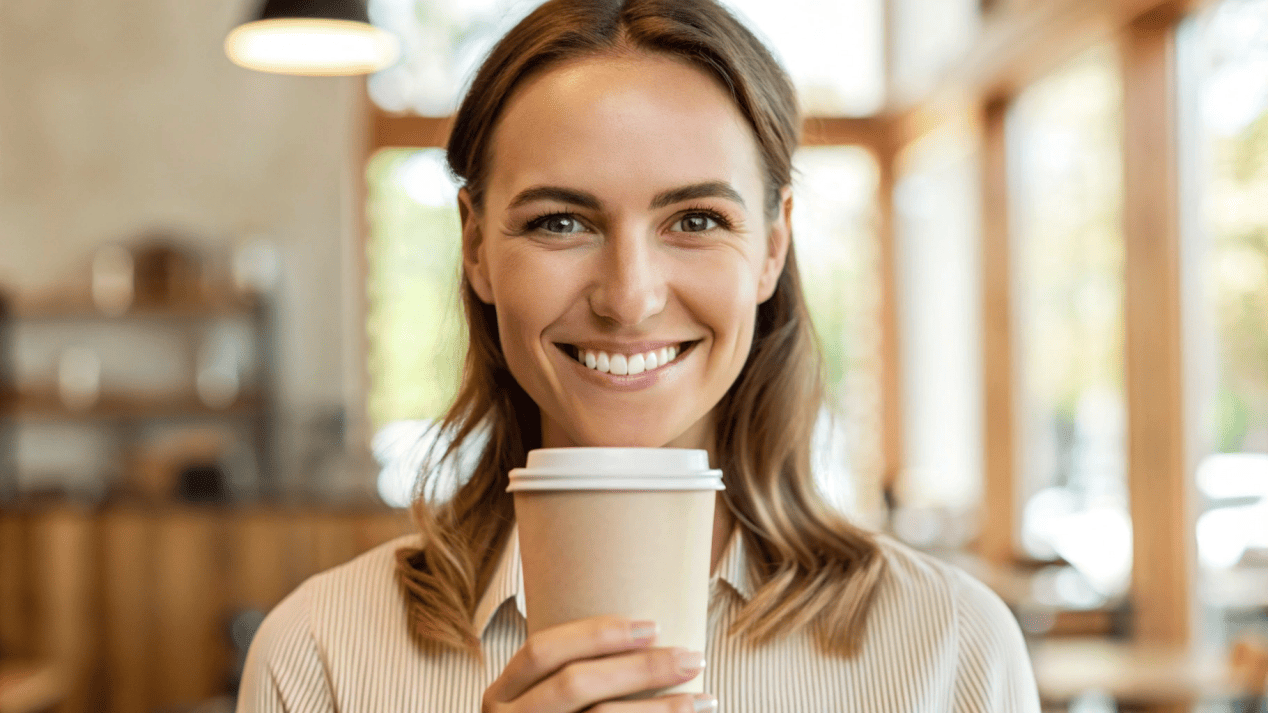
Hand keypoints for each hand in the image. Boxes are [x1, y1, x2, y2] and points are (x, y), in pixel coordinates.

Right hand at [481, 616, 715, 711]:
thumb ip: (569, 678)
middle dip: (640, 668)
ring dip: (662, 709)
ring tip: (705, 699)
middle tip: (692, 658)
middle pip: (575, 684)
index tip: (654, 626)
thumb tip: (649, 639)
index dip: (597, 634)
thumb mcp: (543, 703)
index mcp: (500, 697)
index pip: (542, 650)